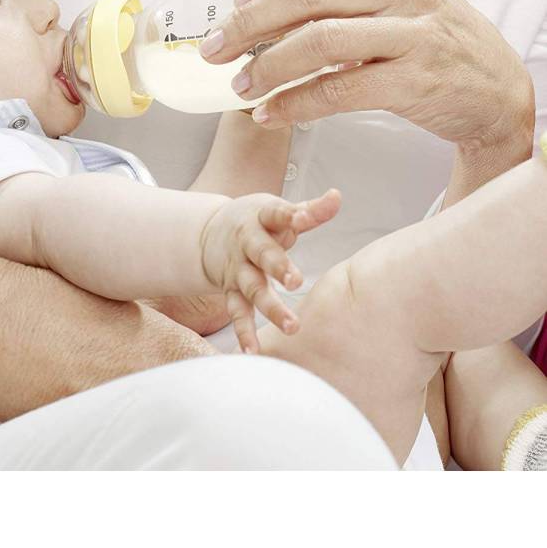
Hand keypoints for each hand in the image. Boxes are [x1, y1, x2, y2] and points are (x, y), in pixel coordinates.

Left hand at [200, 0, 533, 149]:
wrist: (496, 90)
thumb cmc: (434, 42)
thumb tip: (263, 2)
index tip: (237, 0)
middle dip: (249, 23)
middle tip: (216, 49)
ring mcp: (413, 33)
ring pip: (318, 42)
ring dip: (266, 67)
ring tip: (240, 85)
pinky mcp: (415, 80)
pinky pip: (338, 90)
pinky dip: (294, 103)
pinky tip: (270, 112)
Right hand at [200, 189, 341, 352]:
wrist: (209, 233)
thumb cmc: (258, 222)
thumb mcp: (278, 211)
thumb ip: (309, 210)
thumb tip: (337, 196)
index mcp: (262, 218)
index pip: (279, 214)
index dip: (294, 215)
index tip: (305, 218)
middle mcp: (247, 244)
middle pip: (263, 254)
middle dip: (278, 266)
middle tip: (296, 281)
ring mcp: (238, 269)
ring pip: (252, 288)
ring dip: (270, 307)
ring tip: (291, 326)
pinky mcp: (231, 290)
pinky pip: (237, 312)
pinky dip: (243, 332)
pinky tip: (252, 351)